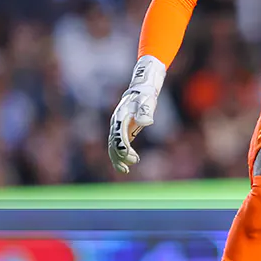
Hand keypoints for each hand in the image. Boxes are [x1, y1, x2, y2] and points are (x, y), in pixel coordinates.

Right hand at [108, 55, 166, 172]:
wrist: (141, 89)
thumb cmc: (145, 96)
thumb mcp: (148, 101)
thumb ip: (146, 111)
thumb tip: (146, 122)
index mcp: (120, 117)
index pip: (118, 136)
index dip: (123, 148)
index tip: (131, 158)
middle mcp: (116, 123)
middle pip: (112, 144)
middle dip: (118, 157)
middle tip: (128, 168)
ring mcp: (117, 127)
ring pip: (113, 146)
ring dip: (117, 159)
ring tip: (125, 170)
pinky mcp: (123, 130)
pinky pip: (117, 145)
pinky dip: (120, 155)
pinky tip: (128, 163)